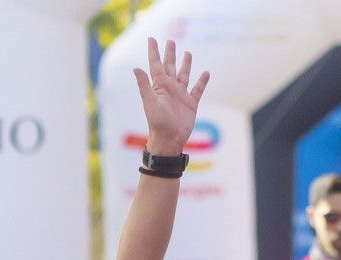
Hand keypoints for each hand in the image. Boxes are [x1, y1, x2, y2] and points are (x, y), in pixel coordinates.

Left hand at [133, 37, 209, 155]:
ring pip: (184, 75)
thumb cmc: (157, 122)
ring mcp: (181, 95)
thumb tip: (135, 68)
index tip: (151, 39)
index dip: (153, 51)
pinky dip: (202, 82)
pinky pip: (197, 89)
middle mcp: (170, 87)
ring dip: (186, 64)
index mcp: (159, 85)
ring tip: (187, 53)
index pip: (155, 64)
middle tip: (171, 41)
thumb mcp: (149, 102)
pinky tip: (206, 73)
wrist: (170, 139)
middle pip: (170, 66)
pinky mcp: (191, 103)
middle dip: (170, 53)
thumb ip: (144, 85)